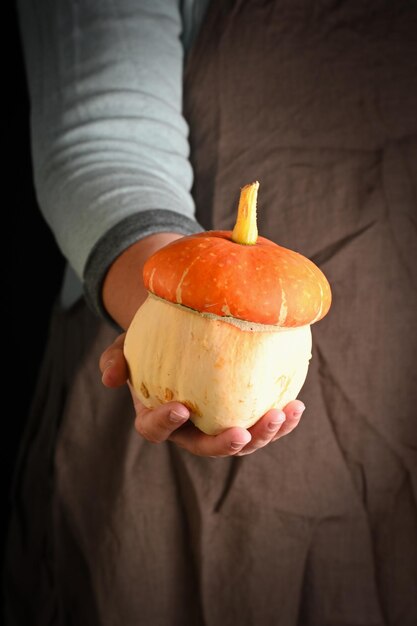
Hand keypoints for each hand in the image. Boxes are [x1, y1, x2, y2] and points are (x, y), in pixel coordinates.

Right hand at [100, 333, 305, 457]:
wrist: (182, 337)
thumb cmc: (153, 343)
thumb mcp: (127, 345)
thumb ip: (115, 360)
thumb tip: (108, 380)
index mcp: (157, 416)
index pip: (155, 430)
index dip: (165, 424)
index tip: (181, 408)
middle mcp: (189, 429)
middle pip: (206, 447)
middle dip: (225, 445)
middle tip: (242, 433)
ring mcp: (219, 425)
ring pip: (241, 442)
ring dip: (263, 435)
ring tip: (283, 414)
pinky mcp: (244, 416)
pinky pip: (263, 424)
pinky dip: (282, 421)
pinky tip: (297, 406)